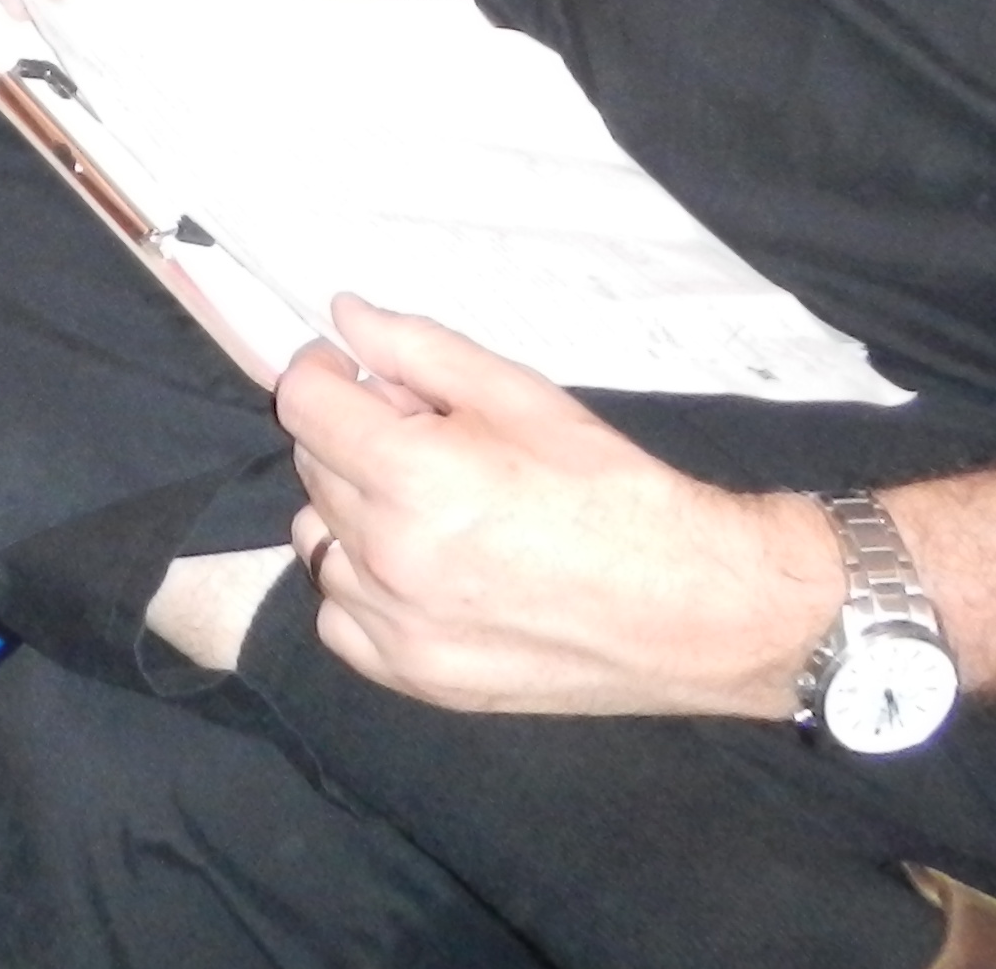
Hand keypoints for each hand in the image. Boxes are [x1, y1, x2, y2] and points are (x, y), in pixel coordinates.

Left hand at [280, 296, 836, 717]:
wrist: (690, 606)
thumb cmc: (613, 491)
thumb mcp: (520, 394)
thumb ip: (418, 349)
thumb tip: (344, 317)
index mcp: (413, 476)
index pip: (304, 405)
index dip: (320, 372)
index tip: (347, 368)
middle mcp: (391, 557)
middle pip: (314, 469)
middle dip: (352, 436)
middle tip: (421, 433)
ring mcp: (400, 628)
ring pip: (322, 544)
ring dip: (352, 512)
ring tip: (425, 505)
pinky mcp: (418, 679)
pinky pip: (341, 619)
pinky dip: (363, 588)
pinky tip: (418, 570)